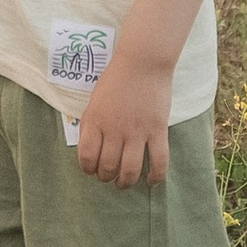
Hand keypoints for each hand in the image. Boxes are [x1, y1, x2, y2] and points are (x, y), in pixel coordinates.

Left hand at [74, 52, 173, 186]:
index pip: (87, 156)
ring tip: (125, 183)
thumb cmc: (116, 79)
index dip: (88, 169)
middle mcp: (114, 129)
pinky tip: (151, 181)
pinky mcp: (158, 130)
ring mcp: (137, 131)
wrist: (143, 62)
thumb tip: (90, 149)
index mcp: (95, 121)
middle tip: (109, 177)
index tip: (92, 171)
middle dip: (106, 177)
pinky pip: (159, 161)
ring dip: (126, 182)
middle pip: (108, 166)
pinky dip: (156, 176)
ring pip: (130, 170)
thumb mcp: (94, 101)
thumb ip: (91, 124)